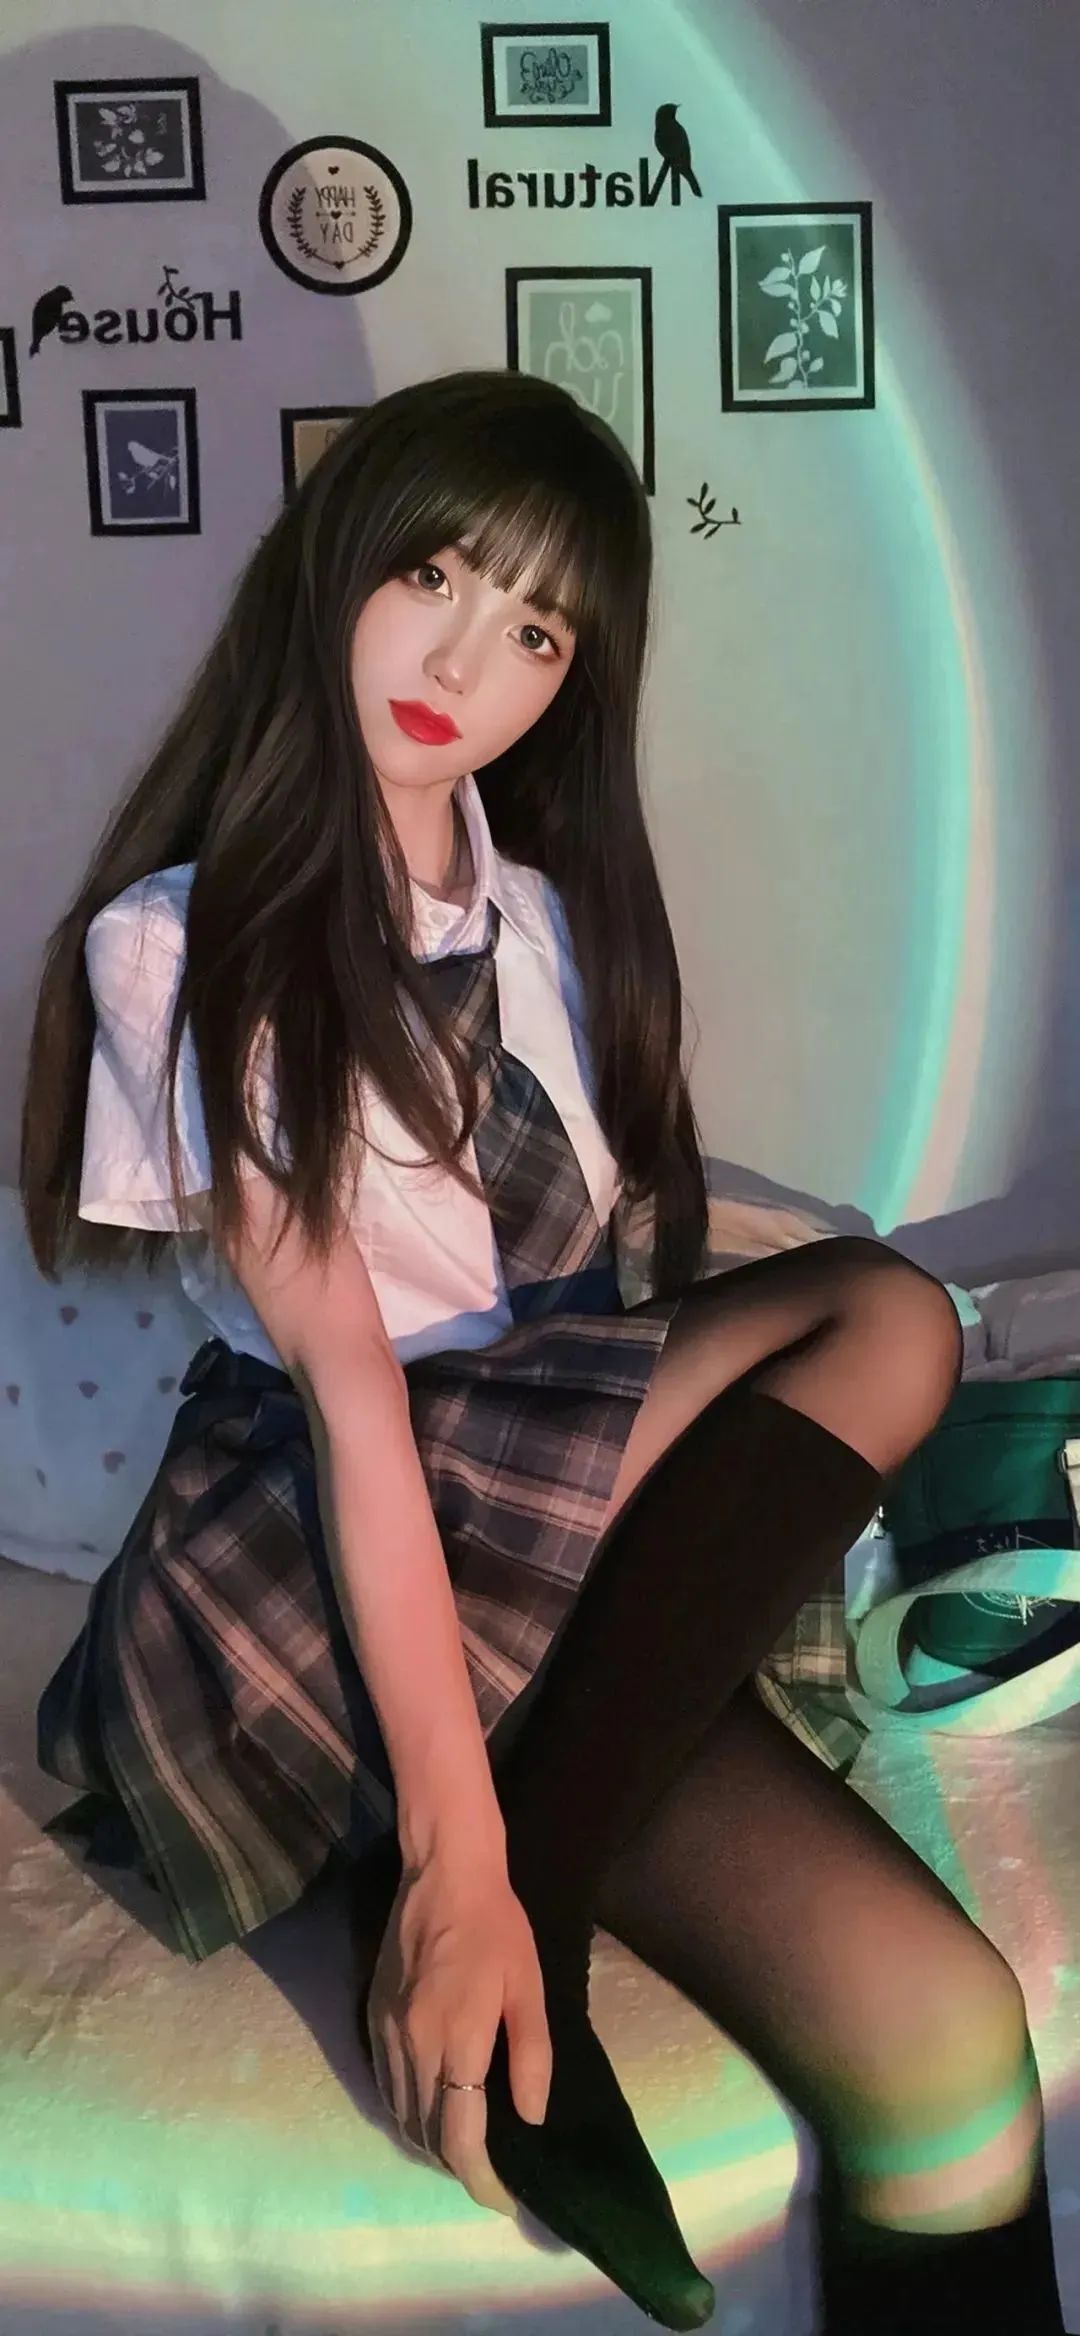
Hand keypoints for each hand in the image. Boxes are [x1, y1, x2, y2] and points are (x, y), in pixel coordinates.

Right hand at [364, 1851, 551, 2213]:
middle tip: (491, 2173)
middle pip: (426, 2134)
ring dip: (430, 2144)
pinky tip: (430, 2109)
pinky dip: (408, 2112)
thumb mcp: (528, 1987)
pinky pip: (386, 2085)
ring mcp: (386, 2031)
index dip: (480, 2179)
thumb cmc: (496, 1925)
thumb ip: (530, 2055)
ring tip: (464, 2150)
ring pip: (402, 2115)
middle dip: (458, 2166)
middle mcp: (413, 2044)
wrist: (443, 1871)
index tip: (503, 2197)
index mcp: (456, 2039)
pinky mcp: (372, 2016)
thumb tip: (530, 2118)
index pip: (459, 2136)